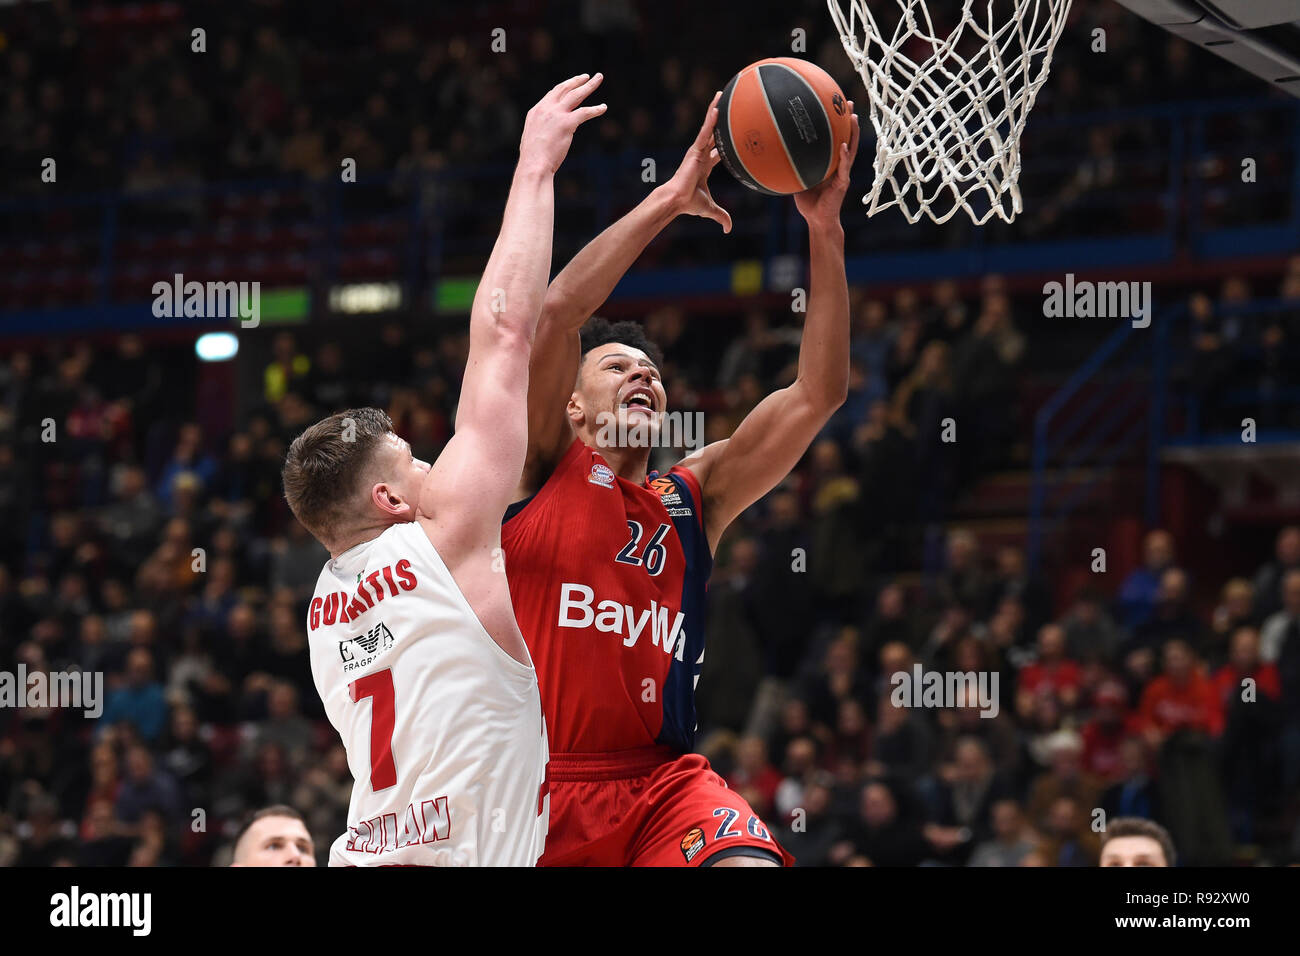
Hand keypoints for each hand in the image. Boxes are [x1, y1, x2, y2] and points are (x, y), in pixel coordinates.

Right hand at [518, 72, 607, 174]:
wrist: (534, 165)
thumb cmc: (533, 159)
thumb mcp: (533, 139)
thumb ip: (542, 131)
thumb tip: (550, 134)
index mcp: (536, 112)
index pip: (552, 95)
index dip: (564, 88)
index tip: (571, 84)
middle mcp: (545, 109)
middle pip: (564, 89)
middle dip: (577, 81)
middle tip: (587, 76)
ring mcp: (556, 115)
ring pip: (576, 95)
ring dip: (589, 86)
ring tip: (598, 79)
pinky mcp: (567, 123)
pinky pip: (585, 112)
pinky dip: (596, 109)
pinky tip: (603, 107)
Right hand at [660, 91, 731, 232]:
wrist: (676, 201)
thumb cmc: (689, 203)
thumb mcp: (711, 209)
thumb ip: (722, 216)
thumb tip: (729, 229)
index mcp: (704, 166)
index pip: (718, 151)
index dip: (725, 143)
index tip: (733, 136)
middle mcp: (701, 155)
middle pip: (714, 133)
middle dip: (720, 119)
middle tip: (728, 103)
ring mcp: (697, 151)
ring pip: (709, 126)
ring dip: (715, 110)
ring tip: (722, 93)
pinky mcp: (695, 149)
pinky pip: (705, 131)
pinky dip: (711, 119)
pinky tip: (718, 106)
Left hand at [793, 104, 859, 227]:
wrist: (818, 220)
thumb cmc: (809, 202)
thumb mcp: (799, 180)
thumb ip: (794, 166)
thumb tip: (775, 153)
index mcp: (831, 163)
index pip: (836, 139)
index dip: (837, 123)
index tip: (835, 105)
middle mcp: (840, 165)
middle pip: (848, 138)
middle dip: (849, 121)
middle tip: (848, 103)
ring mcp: (843, 173)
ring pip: (851, 149)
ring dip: (853, 133)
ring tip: (852, 117)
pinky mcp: (842, 183)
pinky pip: (844, 167)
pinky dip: (844, 156)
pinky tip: (842, 146)